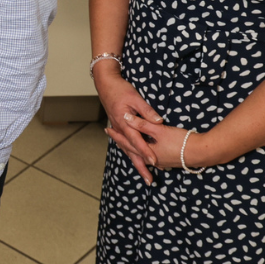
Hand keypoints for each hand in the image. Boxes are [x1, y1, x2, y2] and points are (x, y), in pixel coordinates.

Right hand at [93, 65, 160, 185]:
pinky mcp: (119, 128)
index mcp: (124, 123)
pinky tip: (136, 158)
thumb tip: (158, 121)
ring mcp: (118, 129)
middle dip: (141, 166)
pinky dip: (132, 153)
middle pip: (131, 152)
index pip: (137, 141)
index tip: (154, 162)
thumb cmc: (120, 89)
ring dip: (136, 162)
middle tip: (149, 180)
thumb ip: (147, 111)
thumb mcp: (135, 97)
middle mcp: (120, 129)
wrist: (105, 84)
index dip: (146, 152)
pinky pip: (125, 144)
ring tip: (145, 175)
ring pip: (127, 150)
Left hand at [120, 114, 218, 171]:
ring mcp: (161, 162)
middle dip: (122, 142)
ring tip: (125, 142)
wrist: (202, 152)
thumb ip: (142, 123)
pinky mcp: (169, 161)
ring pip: (141, 154)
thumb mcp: (159, 130)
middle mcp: (152, 160)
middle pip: (132, 150)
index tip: (108, 128)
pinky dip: (143, 151)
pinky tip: (146, 151)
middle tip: (112, 134)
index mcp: (147, 153)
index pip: (127, 142)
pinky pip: (150, 156)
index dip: (117, 134)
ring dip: (132, 148)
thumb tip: (126, 117)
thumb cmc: (181, 141)